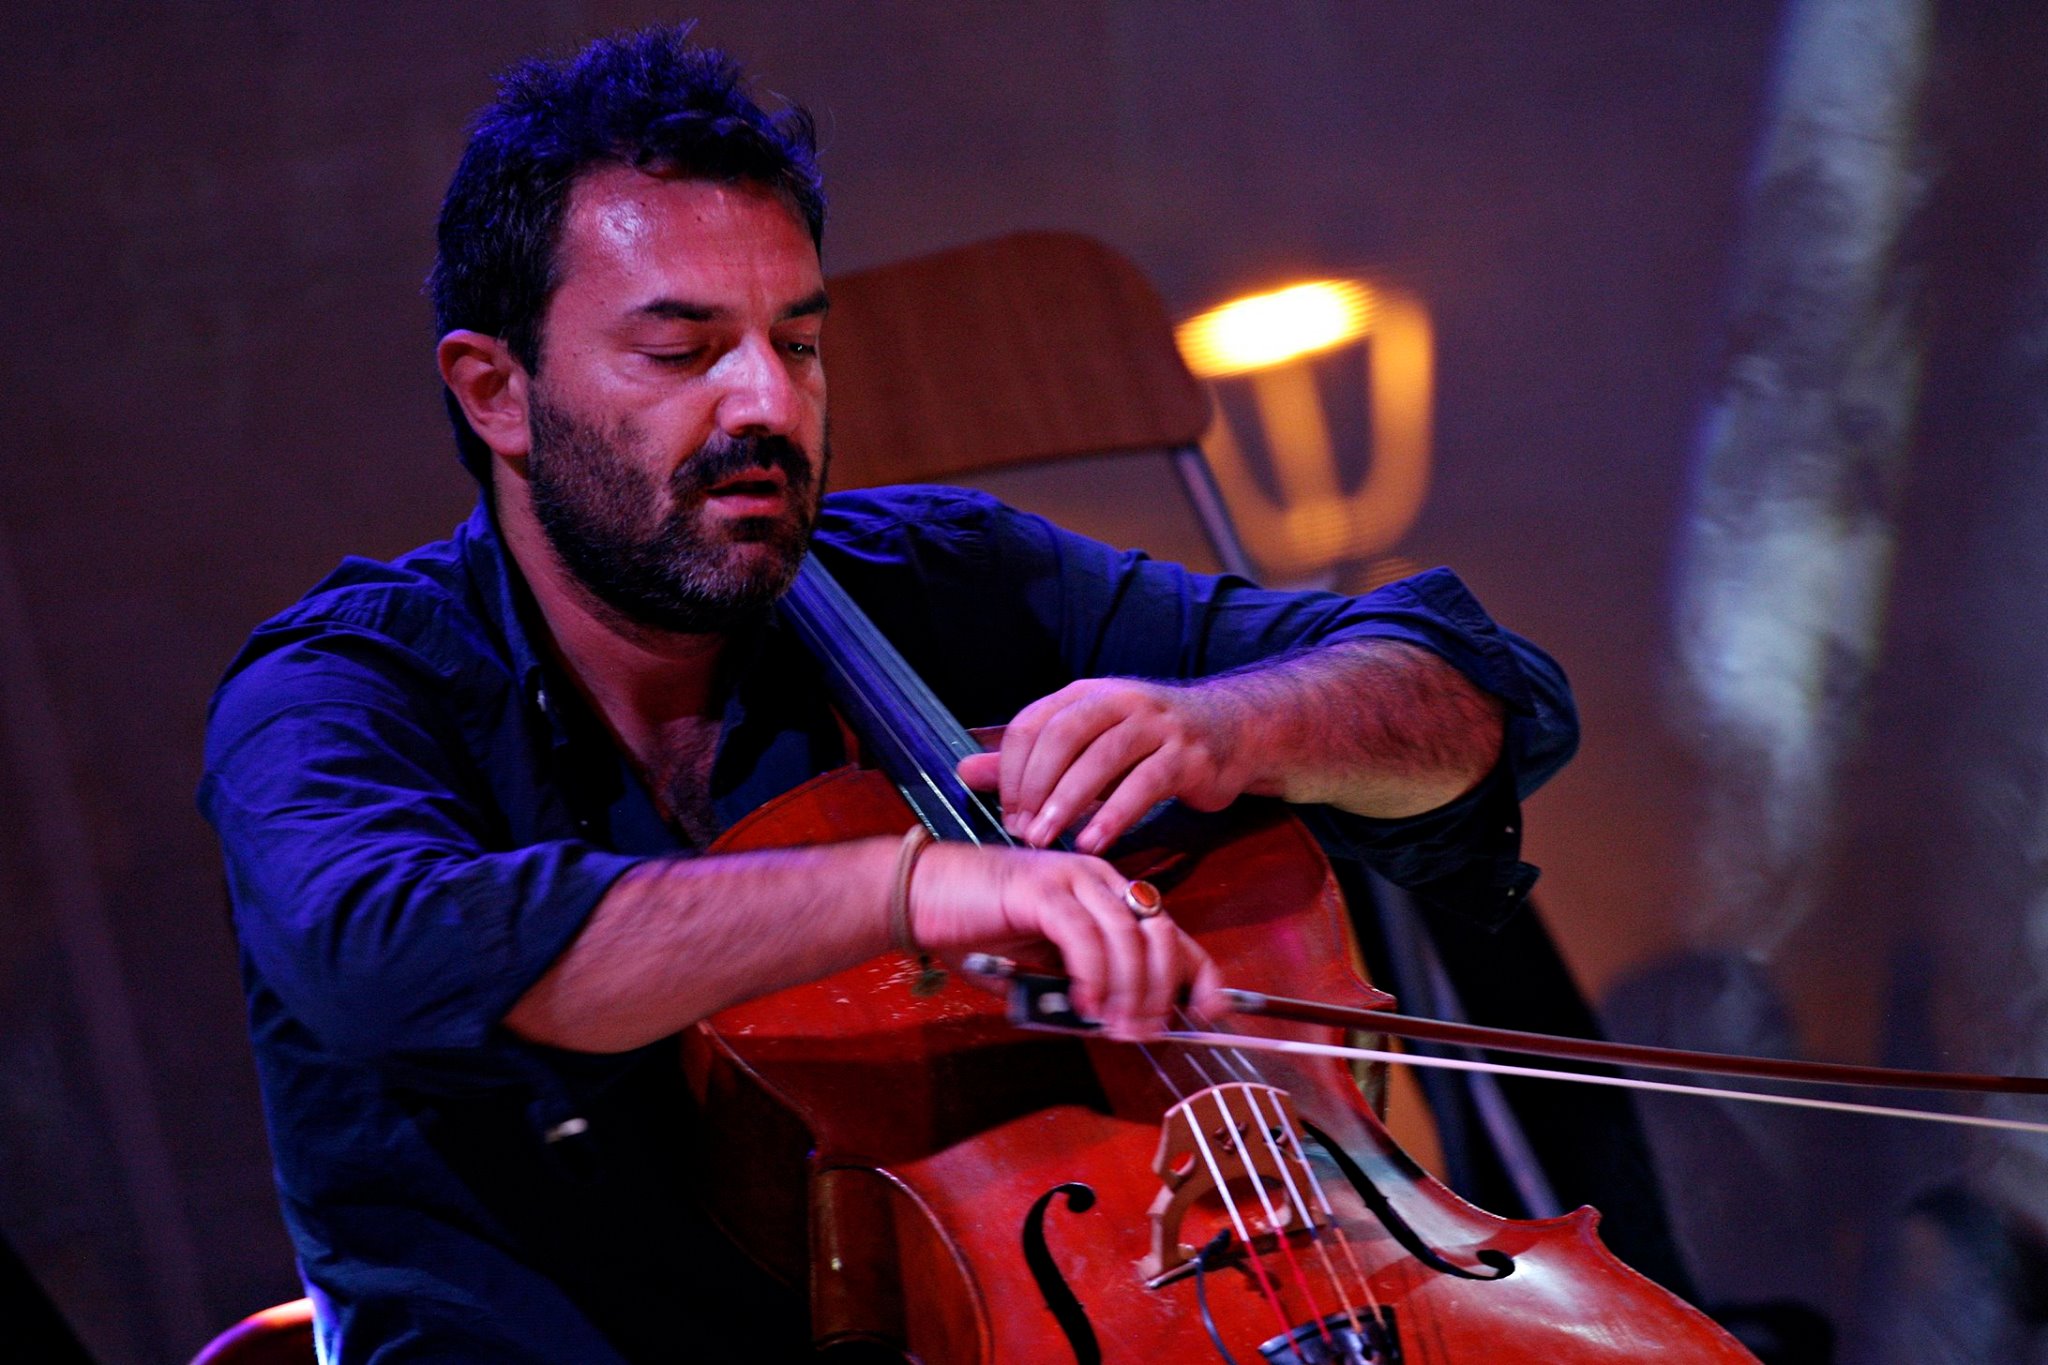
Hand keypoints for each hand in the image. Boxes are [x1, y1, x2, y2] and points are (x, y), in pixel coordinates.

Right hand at [906, 841, 1226, 1039]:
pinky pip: (1086, 937)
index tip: (1212, 1012)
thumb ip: (1076, 988)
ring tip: (1118, 1026)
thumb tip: (1111, 1023)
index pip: (1170, 931)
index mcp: (1106, 894)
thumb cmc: (974, 931)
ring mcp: (1073, 879)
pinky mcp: (1043, 889)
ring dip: (1131, 991)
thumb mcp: (1039, 968)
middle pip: (1161, 934)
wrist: (919, 895)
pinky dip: (1093, 975)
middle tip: (1145, 1032)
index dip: (1201, 972)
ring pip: (1129, 938)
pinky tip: (1085, 1003)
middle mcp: (1099, 879)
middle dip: (1162, 992)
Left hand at [955, 678, 1254, 853]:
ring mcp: (1156, 725)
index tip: (1007, 813)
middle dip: (1035, 787)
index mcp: (1086, 696)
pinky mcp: (1186, 755)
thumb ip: (1029, 761)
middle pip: (1061, 737)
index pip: (1033, 725)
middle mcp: (1119, 700)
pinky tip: (1094, 841)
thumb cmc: (1147, 743)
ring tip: (1048, 839)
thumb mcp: (1086, 745)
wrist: (1229, 730)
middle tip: (1022, 830)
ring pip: (1100, 759)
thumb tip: (965, 772)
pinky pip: (1144, 785)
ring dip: (1068, 802)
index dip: (1011, 771)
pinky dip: (1114, 815)